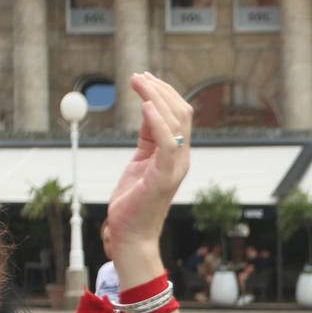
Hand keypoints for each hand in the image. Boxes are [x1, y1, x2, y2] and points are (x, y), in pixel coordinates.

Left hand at [103, 73, 193, 270]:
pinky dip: (158, 121)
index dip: (164, 93)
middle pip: (181, 113)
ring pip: (176, 122)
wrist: (130, 236)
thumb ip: (147, 139)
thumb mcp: (140, 162)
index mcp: (176, 155)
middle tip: (138, 76)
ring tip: (138, 82)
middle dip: (160, 90)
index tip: (144, 78)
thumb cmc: (132, 203)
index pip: (179, 115)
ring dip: (156, 97)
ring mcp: (174, 168)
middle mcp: (181, 159)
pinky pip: (167, 143)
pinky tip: (145, 106)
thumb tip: (146, 111)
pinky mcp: (163, 177)